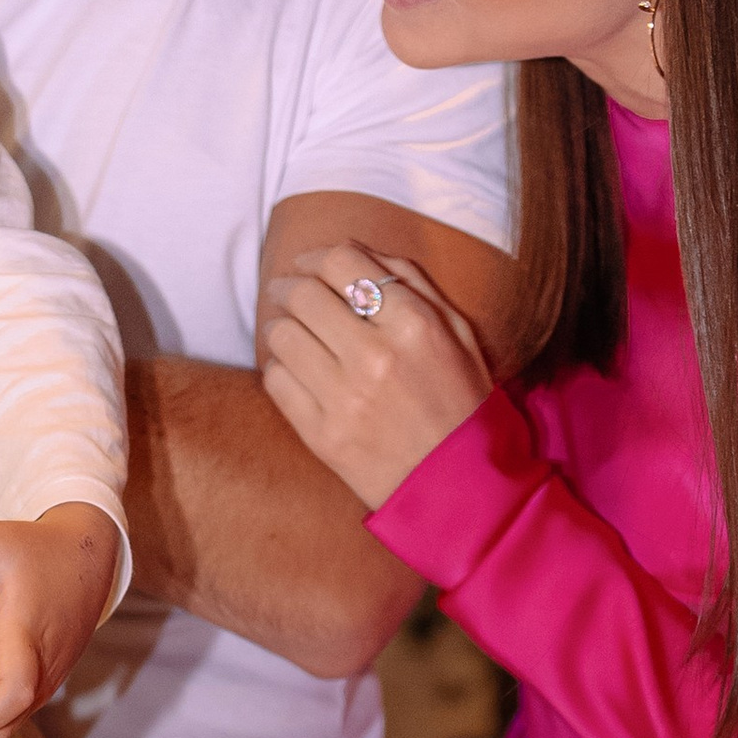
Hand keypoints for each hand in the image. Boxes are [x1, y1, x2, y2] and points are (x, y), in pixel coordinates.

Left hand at [257, 240, 493, 509]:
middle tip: (286, 291)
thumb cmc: (461, 403)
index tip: (309, 264)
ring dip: (281, 324)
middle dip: (288, 285)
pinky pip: (275, 379)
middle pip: (303, 293)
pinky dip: (280, 367)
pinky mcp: (321, 435)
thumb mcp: (458, 333)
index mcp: (415, 324)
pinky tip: (296, 369)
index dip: (317, 256)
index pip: (342, 263)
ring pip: (281, 333)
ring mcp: (345, 398)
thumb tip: (356, 249)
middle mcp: (376, 356)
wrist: (460, 488)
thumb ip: (412, 283)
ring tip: (291, 329)